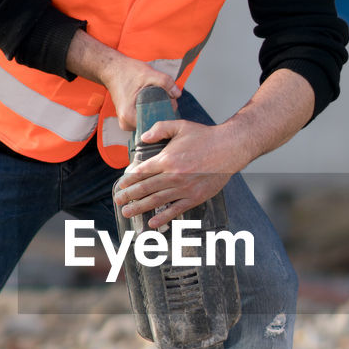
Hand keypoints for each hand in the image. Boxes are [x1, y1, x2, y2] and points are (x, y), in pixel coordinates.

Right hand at [64, 32, 179, 130]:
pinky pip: (143, 120)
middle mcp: (125, 123)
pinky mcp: (127, 119)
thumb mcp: (148, 74)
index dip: (165, 114)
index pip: (154, 123)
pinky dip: (150, 112)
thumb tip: (177, 94)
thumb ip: (165, 82)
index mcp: (129, 116)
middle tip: (168, 101)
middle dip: (162, 114)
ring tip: (161, 100)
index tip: (171, 104)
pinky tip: (154, 102)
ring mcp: (125, 122)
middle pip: (151, 125)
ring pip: (148, 123)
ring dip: (157, 113)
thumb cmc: (127, 71)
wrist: (112, 69)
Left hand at [114, 119, 238, 227]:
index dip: (129, 180)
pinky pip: (175, 209)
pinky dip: (163, 217)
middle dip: (129, 196)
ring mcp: (184, 188)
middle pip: (145, 188)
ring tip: (127, 212)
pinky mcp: (195, 197)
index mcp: (167, 159)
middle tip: (118, 201)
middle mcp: (173, 175)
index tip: (121, 185)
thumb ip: (159, 129)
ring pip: (156, 201)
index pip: (142, 172)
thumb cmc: (205, 137)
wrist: (230, 148)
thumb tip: (143, 137)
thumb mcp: (180, 125)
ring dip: (140, 208)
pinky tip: (152, 222)